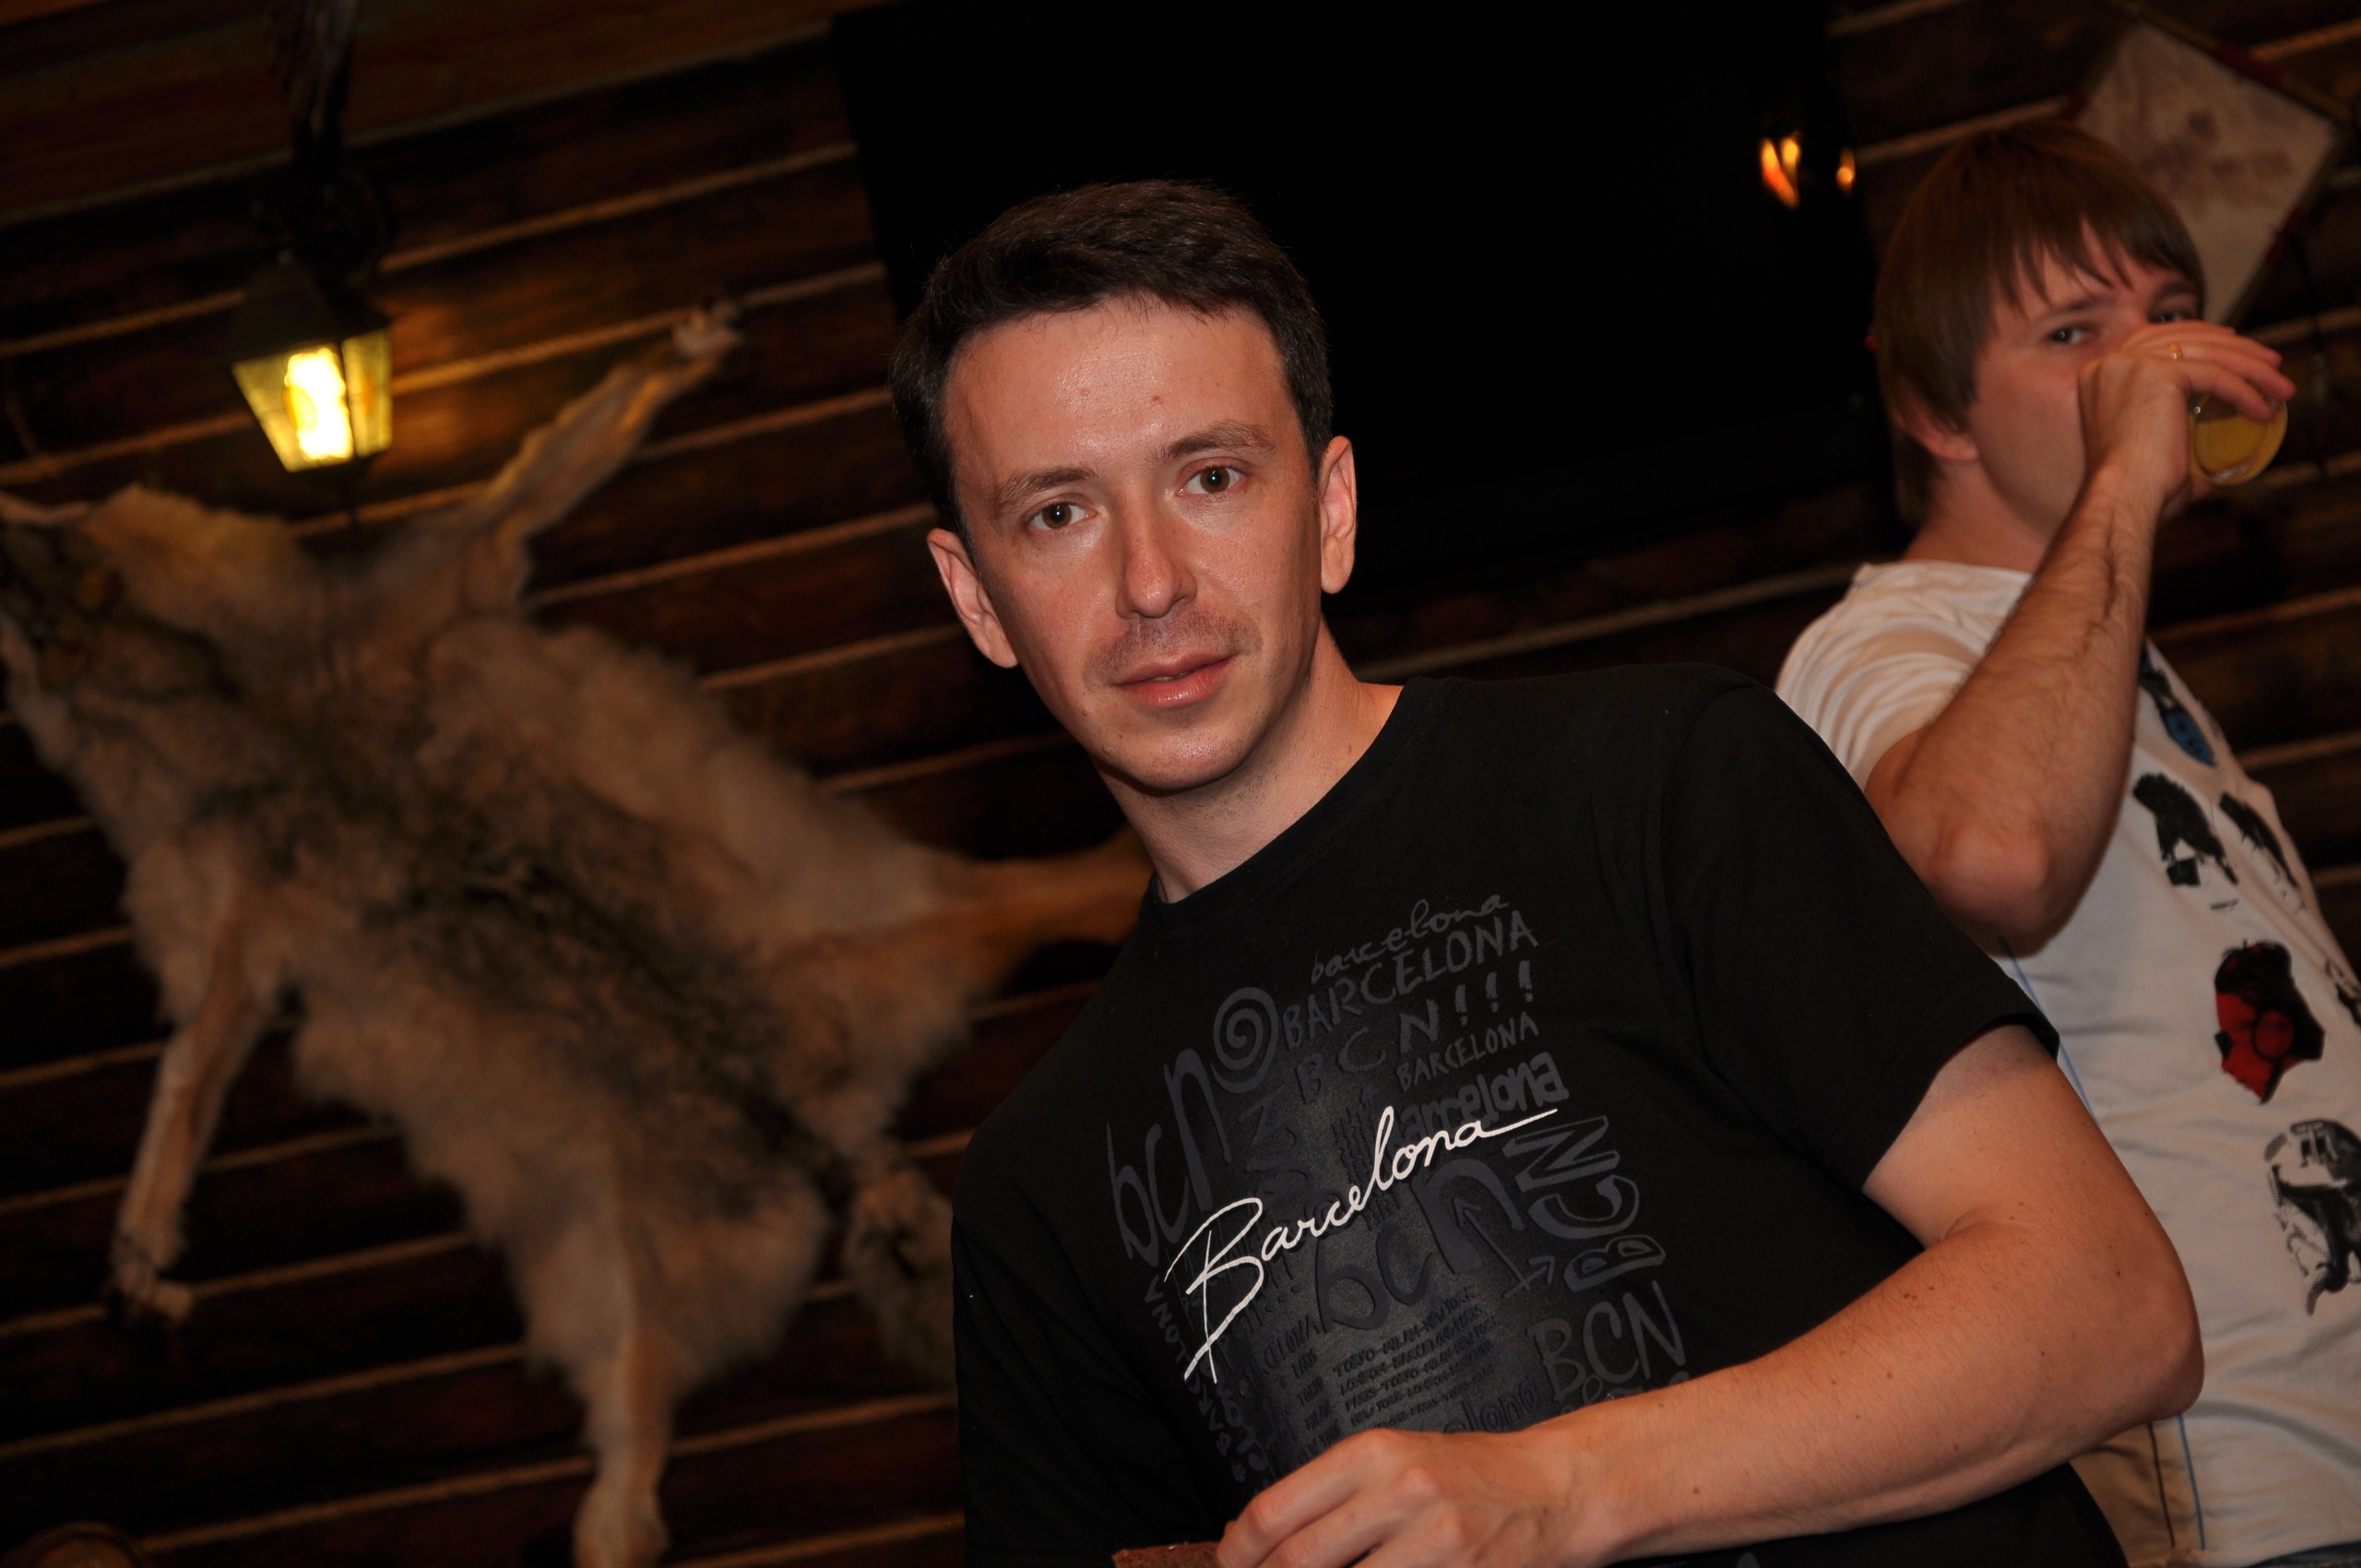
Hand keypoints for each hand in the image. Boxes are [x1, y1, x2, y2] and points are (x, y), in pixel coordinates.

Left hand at [1215, 1425, 1607, 1567]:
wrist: (1555, 1489)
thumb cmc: (1474, 1476)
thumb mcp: (1398, 1461)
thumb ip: (1337, 1495)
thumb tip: (1271, 1540)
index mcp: (1371, 1454)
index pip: (1274, 1510)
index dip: (1239, 1550)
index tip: (1229, 1564)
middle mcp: (1396, 1492)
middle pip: (1297, 1559)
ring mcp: (1430, 1541)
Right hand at [2077, 322, 2293, 510]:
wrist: (2122, 499)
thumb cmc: (2135, 488)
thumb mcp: (2153, 446)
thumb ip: (2182, 436)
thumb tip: (2222, 454)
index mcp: (2101, 374)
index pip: (2156, 339)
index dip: (2200, 336)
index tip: (2234, 344)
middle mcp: (2111, 363)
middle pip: (2185, 337)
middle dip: (2234, 348)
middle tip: (2270, 364)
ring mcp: (2132, 365)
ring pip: (2206, 354)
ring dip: (2251, 368)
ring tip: (2280, 387)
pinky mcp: (2158, 375)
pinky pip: (2214, 375)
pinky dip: (2244, 391)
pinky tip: (2262, 410)